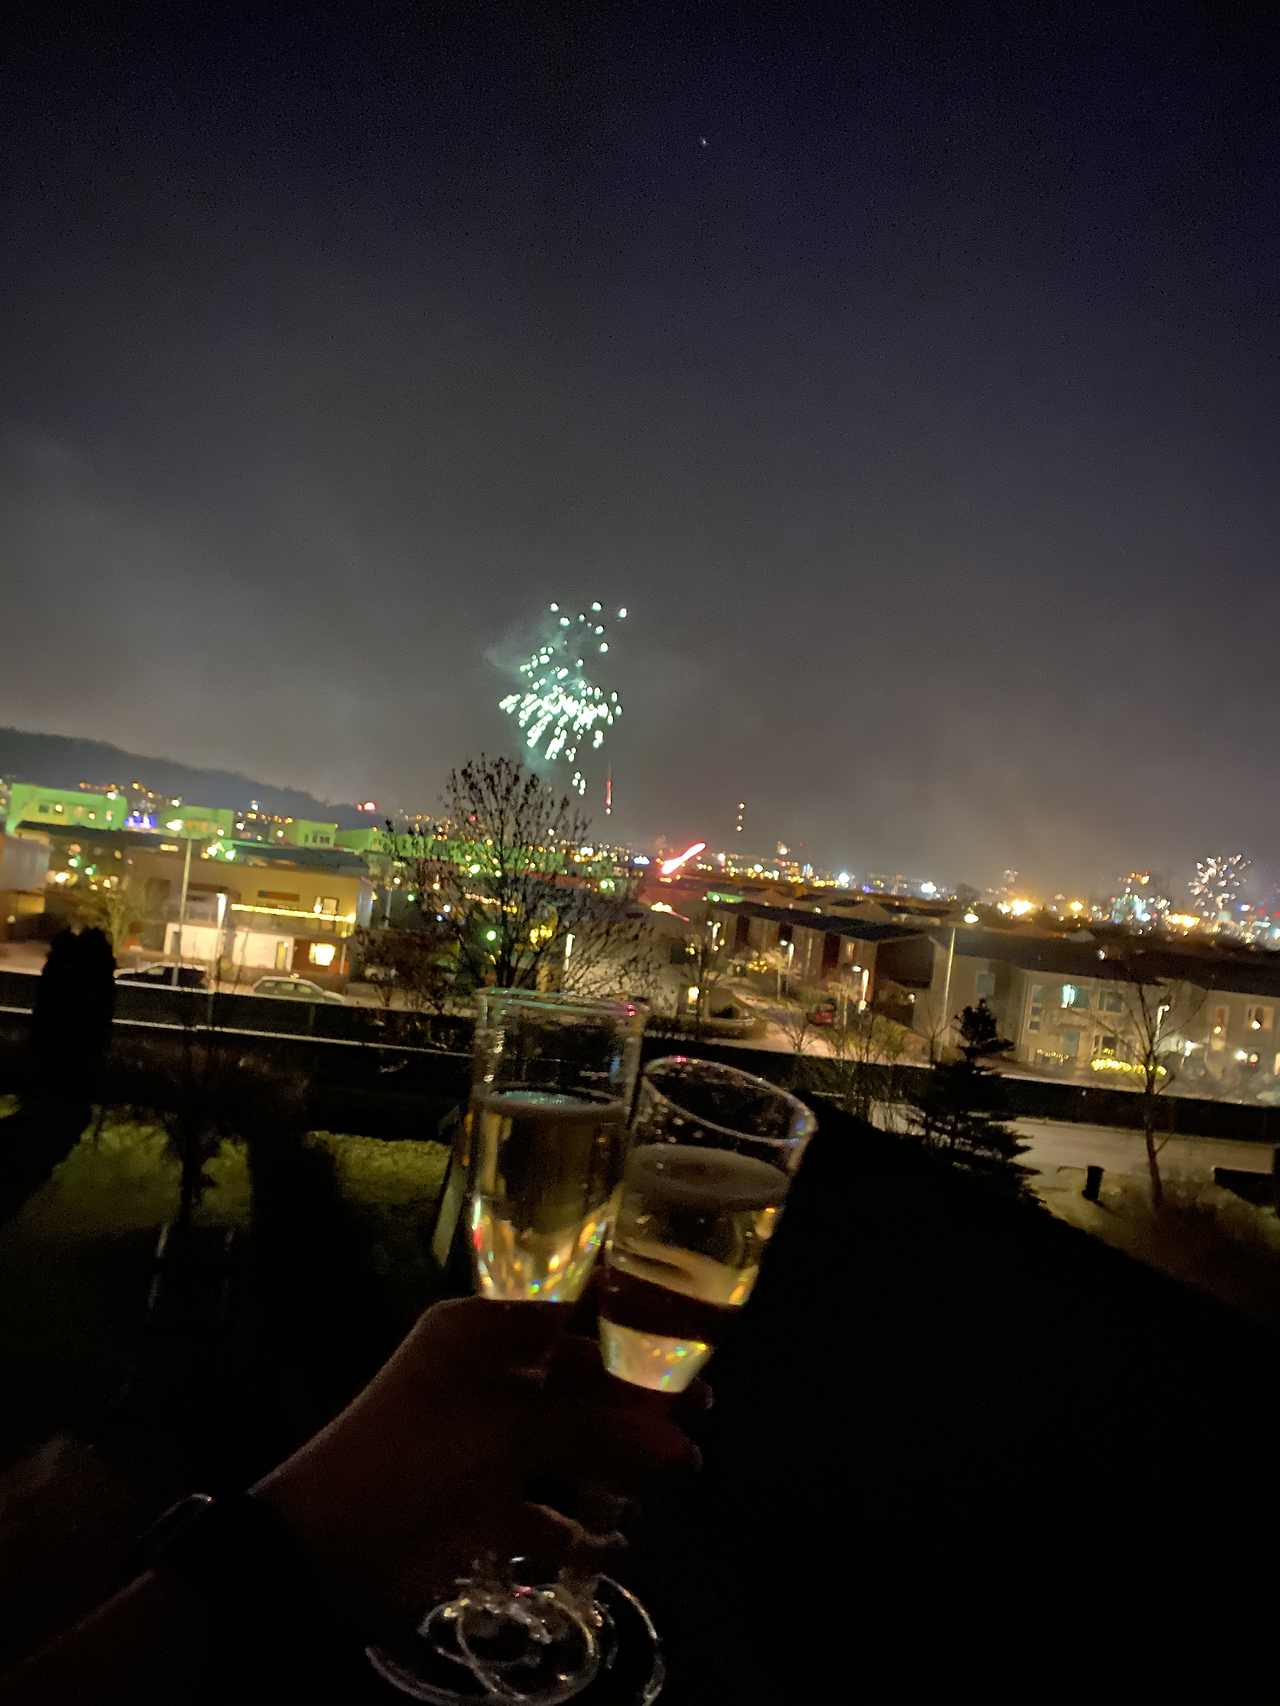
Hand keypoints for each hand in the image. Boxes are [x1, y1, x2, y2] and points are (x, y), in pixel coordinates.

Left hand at [253, 1298, 701, 1634]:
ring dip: (613, 1454)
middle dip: (635, 1392)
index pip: (569, 1303)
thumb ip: (596, 1434)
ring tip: (677, 1470)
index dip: (630, 1314)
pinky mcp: (471, 1493)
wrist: (323, 1548)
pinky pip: (534, 1498)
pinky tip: (607, 1540)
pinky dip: (568, 1519)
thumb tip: (677, 1442)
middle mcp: (483, 1371)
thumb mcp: (509, 1437)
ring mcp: (477, 1433)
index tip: (691, 1327)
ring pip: (562, 1433)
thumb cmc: (414, 1460)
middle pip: (574, 1371)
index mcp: (481, 1330)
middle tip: (700, 1408)